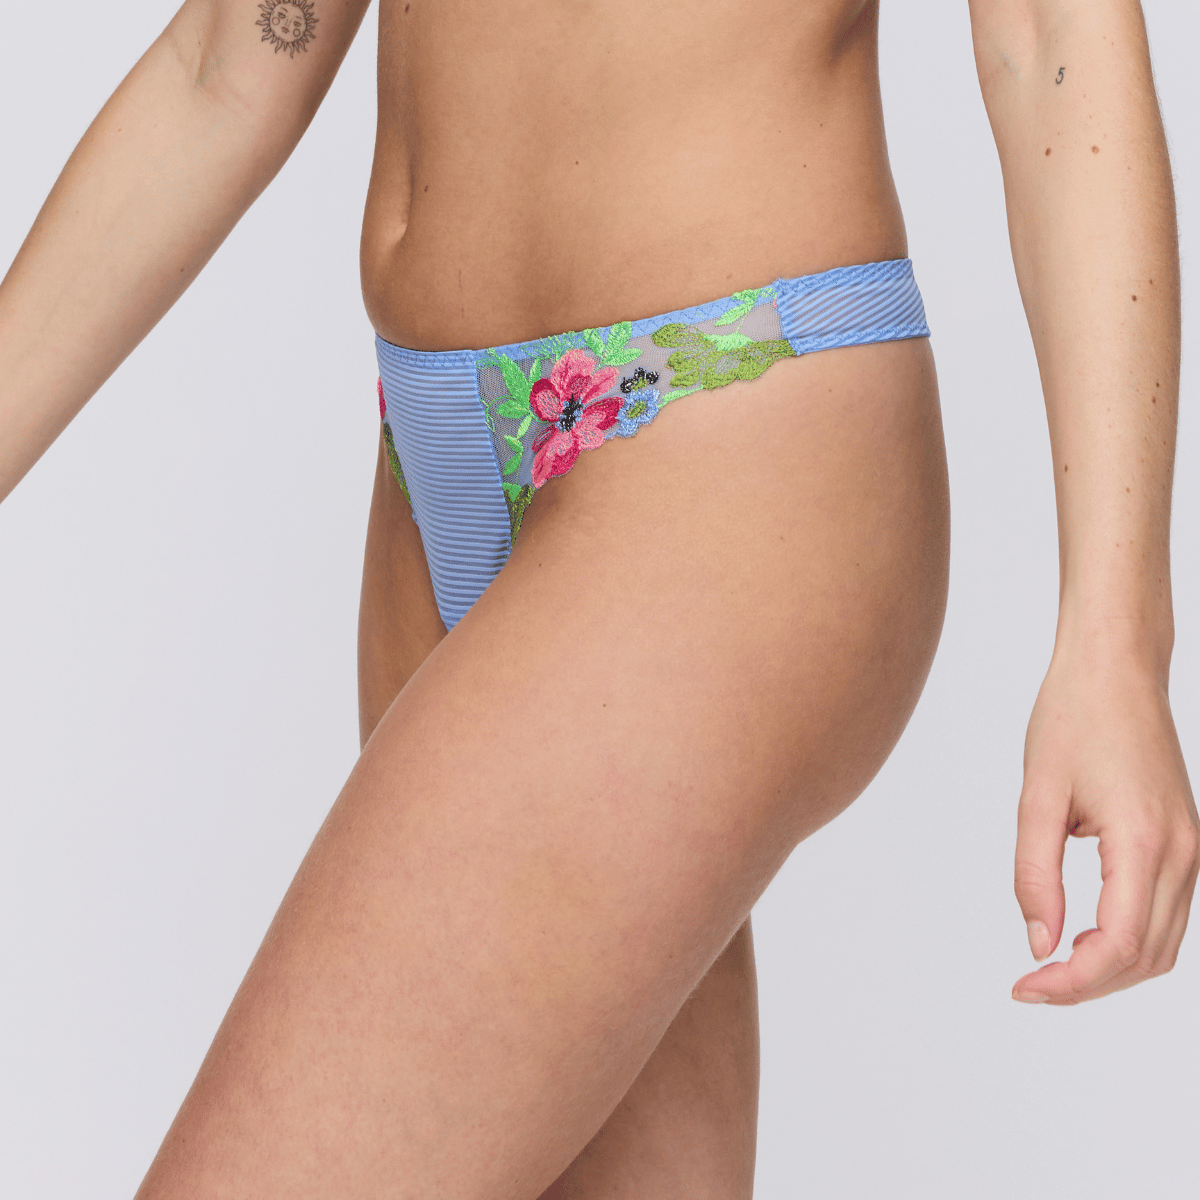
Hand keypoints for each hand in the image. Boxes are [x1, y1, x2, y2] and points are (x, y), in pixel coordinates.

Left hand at [1012, 639, 1198, 1004]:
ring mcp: (1191, 849)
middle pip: (1145, 957)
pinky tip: (1082, 934)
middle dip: (1088, 984)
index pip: (1118, 946)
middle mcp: (1182, 853)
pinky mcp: (1184, 842)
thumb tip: (1040, 943)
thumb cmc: (1073, 718)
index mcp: (1145, 843)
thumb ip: (1035, 875)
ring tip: (1052, 965)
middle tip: (1031, 985)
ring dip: (1110, 967)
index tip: (1024, 986)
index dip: (1071, 981)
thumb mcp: (1037, 796)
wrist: (1115, 670)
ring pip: (1162, 944)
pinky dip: (1128, 939)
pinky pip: (1166, 914)